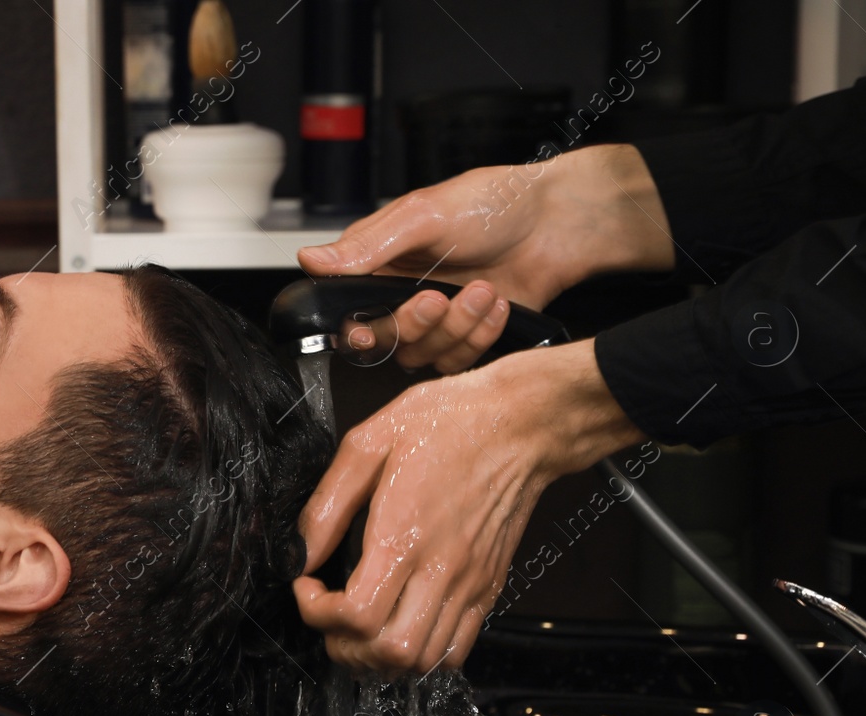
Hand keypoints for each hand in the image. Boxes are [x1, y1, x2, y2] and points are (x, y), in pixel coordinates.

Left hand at [293, 338, 644, 674]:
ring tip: (362, 626)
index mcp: (403, 535)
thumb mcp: (368, 442)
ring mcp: (469, 583)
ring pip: (422, 660)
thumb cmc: (448, 423)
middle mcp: (440, 569)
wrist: (519, 423)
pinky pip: (457, 650)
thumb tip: (303, 552)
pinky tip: (402, 623)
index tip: (308, 587)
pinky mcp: (488, 587)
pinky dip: (422, 655)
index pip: (358, 615)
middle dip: (346, 646)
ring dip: (380, 657)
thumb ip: (328, 504)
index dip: (318, 614)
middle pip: (390, 653)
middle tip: (331, 614)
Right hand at [299, 144, 674, 373]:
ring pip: (422, 355)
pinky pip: (457, 361)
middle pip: (384, 341)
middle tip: (437, 298)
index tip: (366, 331)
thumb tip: (310, 259)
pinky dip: (479, 335)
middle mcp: (401, 295)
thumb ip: (366, 246)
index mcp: (379, 263)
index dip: (354, 329)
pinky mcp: (466, 338)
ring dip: (456, 326)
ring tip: (483, 290)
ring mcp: (435, 320)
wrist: (555, 223)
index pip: (345, 311)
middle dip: (413, 325)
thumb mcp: (422, 215)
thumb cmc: (493, 204)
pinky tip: (496, 303)